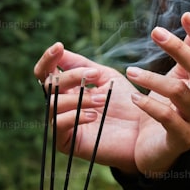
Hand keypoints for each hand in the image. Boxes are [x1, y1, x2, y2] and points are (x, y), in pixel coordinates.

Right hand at [33, 44, 142, 173]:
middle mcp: (61, 105)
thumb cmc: (126, 103)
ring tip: (103, 100)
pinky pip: (59, 124)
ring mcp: (62, 124)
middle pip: (49, 85)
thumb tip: (60, 51)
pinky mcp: (66, 142)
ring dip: (79, 98)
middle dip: (71, 77)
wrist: (142, 131)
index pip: (46, 73)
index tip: (59, 46)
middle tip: (94, 75)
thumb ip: (81, 65)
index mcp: (68, 89)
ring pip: (54, 104)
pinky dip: (76, 116)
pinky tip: (95, 115)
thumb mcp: (104, 77)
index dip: (48, 59)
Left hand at [124, 12, 189, 176]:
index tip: (186, 15)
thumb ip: (184, 55)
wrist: (156, 152)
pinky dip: (149, 105)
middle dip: (179, 49)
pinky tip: (133, 98)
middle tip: (155, 32)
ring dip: (152, 78)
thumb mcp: (175, 79)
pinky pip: (167, 118)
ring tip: (130, 72)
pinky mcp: (182, 140)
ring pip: (180, 92)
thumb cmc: (166, 110)